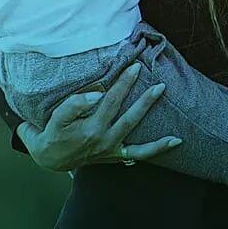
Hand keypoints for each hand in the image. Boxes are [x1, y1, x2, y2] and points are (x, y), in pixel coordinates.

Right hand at [16, 63, 180, 171]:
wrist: (51, 160)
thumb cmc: (52, 135)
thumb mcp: (55, 119)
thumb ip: (73, 105)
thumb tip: (96, 93)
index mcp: (89, 129)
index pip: (108, 101)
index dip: (122, 84)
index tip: (133, 68)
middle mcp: (103, 139)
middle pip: (125, 113)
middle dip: (138, 93)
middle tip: (150, 76)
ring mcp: (112, 148)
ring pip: (135, 129)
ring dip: (147, 107)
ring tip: (160, 90)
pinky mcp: (117, 155)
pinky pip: (141, 153)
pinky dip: (158, 148)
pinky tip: (176, 140)